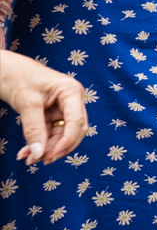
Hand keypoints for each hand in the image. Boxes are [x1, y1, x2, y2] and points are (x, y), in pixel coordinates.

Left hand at [0, 50, 86, 164]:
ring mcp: (63, 108)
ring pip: (61, 135)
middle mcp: (71, 101)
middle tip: (38, 161)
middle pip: (73, 131)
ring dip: (46, 148)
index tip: (49, 157)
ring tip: (28, 159)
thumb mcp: (26, 103)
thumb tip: (38, 154)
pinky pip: (50, 133)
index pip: (77, 122)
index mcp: (71, 92)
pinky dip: (39, 143)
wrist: (4, 68)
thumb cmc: (17, 77)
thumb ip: (34, 129)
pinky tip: (27, 152)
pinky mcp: (52, 113)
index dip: (66, 142)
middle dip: (56, 148)